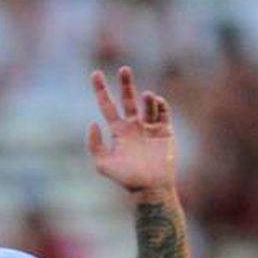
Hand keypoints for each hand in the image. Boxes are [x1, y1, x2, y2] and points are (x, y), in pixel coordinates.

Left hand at [87, 66, 176, 195]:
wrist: (151, 187)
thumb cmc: (126, 178)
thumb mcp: (103, 164)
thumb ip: (94, 145)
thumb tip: (93, 123)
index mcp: (118, 131)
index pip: (107, 106)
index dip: (101, 90)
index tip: (95, 74)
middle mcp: (133, 127)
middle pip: (128, 99)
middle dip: (126, 84)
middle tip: (124, 69)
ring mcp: (149, 128)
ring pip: (147, 105)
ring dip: (147, 98)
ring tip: (147, 96)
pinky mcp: (165, 132)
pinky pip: (163, 113)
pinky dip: (160, 105)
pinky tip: (156, 102)